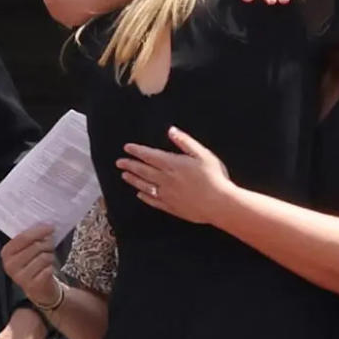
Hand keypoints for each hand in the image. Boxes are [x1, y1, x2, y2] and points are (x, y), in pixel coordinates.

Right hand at [0, 224, 59, 306]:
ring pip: (44, 257)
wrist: (38, 288)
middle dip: (47, 244)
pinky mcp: (32, 285)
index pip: (23, 238)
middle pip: (35, 246)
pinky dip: (51, 267)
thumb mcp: (28, 249)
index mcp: (6, 253)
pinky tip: (47, 270)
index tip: (50, 227)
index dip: (38, 231)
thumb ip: (31, 237)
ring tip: (47, 258)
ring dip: (50, 256)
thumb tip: (46, 224)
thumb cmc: (34, 263)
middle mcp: (10, 265)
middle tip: (49, 246)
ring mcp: (20, 277)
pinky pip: (48, 269)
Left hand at [116, 126, 232, 223]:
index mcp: (172, 164)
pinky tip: (140, 194)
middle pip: (143, 171)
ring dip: (133, 180)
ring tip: (124, 175)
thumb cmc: (214, 177)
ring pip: (145, 185)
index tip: (127, 148)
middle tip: (119, 162)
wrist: (218, 203)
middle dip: (130, 165)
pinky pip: (153, 201)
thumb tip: (171, 131)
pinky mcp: (171, 207)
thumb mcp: (202, 154)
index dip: (137, 151)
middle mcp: (166, 179)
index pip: (149, 155)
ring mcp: (167, 194)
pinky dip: (145, 196)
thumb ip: (185, 142)